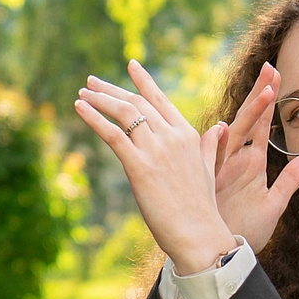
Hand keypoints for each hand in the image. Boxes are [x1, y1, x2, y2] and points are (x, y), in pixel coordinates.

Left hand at [73, 62, 241, 276]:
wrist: (200, 234)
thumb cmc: (202, 207)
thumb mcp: (209, 169)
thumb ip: (210, 145)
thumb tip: (218, 127)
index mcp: (188, 135)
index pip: (161, 99)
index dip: (144, 81)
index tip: (131, 64)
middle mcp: (172, 137)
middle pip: (137, 102)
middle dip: (111, 89)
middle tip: (91, 81)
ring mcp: (156, 150)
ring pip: (124, 113)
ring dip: (100, 100)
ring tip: (82, 94)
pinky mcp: (139, 167)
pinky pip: (113, 135)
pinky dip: (94, 119)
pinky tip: (80, 109)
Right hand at [208, 63, 298, 252]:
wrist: (219, 260)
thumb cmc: (243, 232)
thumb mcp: (272, 205)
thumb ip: (289, 181)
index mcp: (249, 162)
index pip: (260, 123)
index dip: (268, 99)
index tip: (276, 73)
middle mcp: (234, 161)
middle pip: (248, 120)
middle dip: (259, 95)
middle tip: (271, 68)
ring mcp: (220, 172)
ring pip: (233, 136)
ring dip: (248, 116)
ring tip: (264, 93)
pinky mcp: (209, 188)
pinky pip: (211, 164)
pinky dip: (214, 148)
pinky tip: (222, 130)